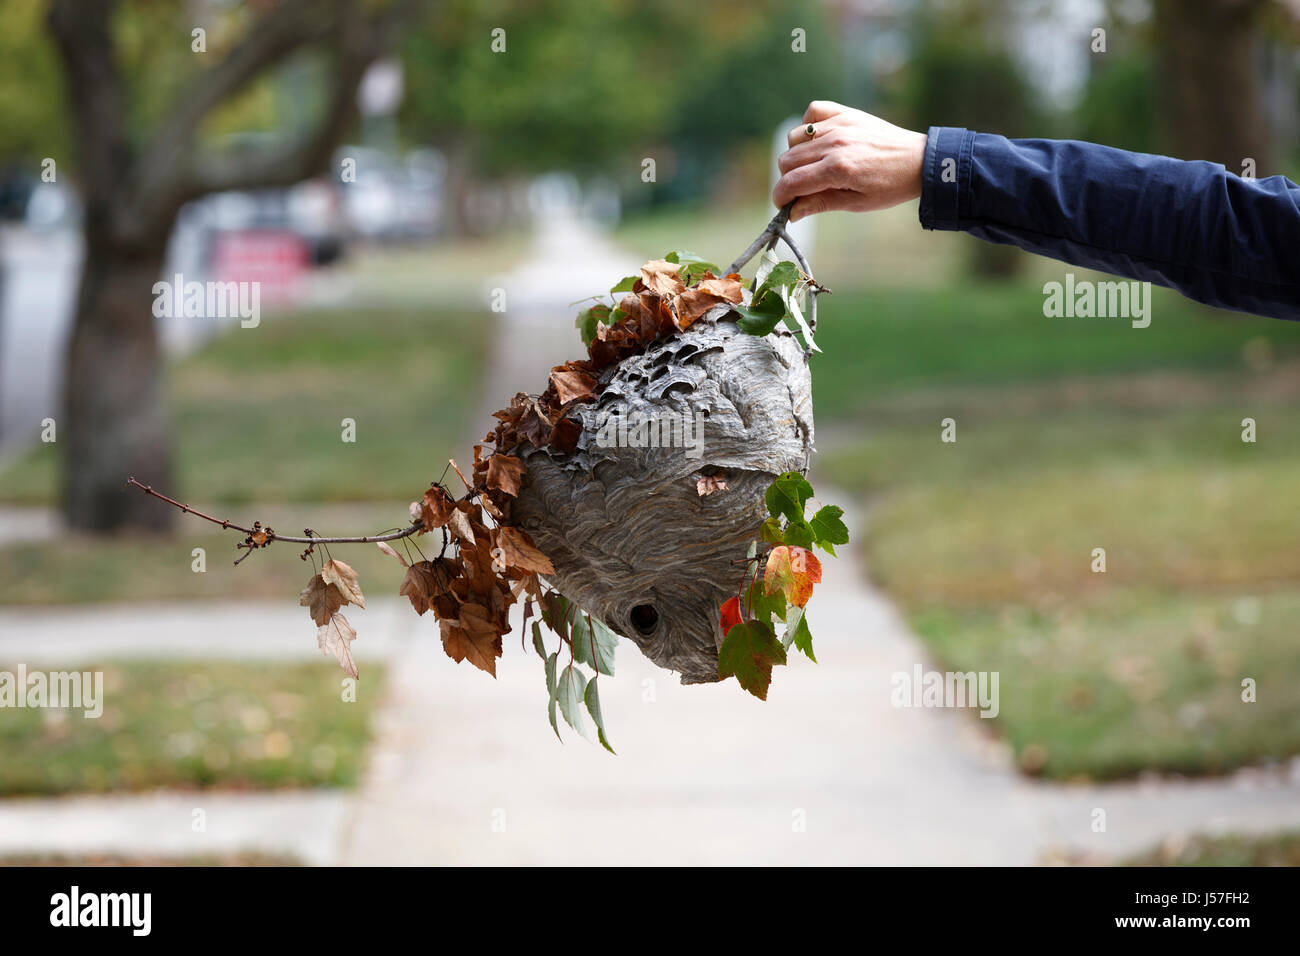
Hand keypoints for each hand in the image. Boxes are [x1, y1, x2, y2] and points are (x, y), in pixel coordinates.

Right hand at [773, 101, 927, 221]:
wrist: (918, 161)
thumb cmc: (890, 186)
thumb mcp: (856, 203)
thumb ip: (820, 204)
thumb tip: (792, 213)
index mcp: (837, 169)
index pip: (791, 182)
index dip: (780, 197)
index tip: (783, 205)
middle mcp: (834, 143)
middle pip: (787, 160)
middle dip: (788, 179)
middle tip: (802, 189)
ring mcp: (839, 125)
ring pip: (794, 138)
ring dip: (796, 155)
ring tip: (813, 165)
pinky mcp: (846, 113)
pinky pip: (813, 112)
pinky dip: (809, 125)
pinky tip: (818, 140)